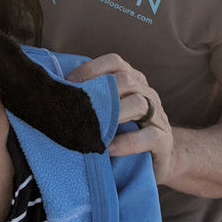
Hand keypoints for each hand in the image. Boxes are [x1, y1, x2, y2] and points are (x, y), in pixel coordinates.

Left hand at [67, 53, 174, 183]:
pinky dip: (127, 142)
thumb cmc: (125, 132)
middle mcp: (147, 93)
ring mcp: (158, 116)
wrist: (158, 160)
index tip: (69, 83)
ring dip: (113, 114)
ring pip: (139, 103)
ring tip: (94, 128)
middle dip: (99, 91)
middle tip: (77, 106)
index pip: (114, 62)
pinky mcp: (164, 140)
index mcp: (133, 80)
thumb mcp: (110, 112)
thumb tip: (57, 92)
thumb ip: (93, 100)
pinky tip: (109, 148)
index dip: (91, 68)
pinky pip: (149, 136)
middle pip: (126, 80)